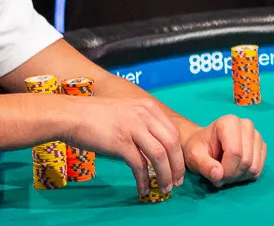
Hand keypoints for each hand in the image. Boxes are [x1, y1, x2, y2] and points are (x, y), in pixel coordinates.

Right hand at [63, 97, 184, 198]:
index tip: (179, 168)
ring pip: (159, 155)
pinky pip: (139, 165)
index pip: (173, 133)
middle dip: (177, 166)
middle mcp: (145, 116)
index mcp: (149, 108)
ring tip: (165, 189)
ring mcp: (133, 128)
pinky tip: (143, 189)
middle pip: (171, 144)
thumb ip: (143, 123)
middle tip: (177, 182)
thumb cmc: (96, 116)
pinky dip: (144, 179)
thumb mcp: (127, 112)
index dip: (178, 153)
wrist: (71, 115)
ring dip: (164, 175)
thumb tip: (155, 144)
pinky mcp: (120, 142)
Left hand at [182, 114, 265, 186]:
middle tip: (219, 177)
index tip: (215, 176)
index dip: (226, 170)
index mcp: (229, 122)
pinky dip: (247, 175)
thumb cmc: (199, 147)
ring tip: (226, 173)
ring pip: (254, 166)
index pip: (235, 152)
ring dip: (239, 176)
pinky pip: (259, 167)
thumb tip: (218, 175)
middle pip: (245, 161)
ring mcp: (256, 135)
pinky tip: (235, 170)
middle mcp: (246, 125)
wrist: (205, 143)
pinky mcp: (261, 145)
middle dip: (231, 175)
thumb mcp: (194, 156)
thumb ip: (204, 165)